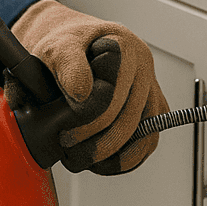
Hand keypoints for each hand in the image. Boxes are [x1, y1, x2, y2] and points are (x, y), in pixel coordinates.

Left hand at [7, 0, 169, 174]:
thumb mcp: (55, 46)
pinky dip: (126, 158)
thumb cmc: (63, 44)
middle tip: (69, 150)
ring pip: (145, 135)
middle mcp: (143, 67)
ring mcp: (150, 89)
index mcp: (124, 47)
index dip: (89, 119)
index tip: (65, 131)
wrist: (69, 44)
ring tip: (84, 159)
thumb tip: (81, 93)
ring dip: (114, 155)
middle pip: (129, 119)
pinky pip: (148, 142)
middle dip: (97, 143)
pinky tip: (101, 161)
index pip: (114, 94)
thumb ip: (67, 64)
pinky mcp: (151, 108)